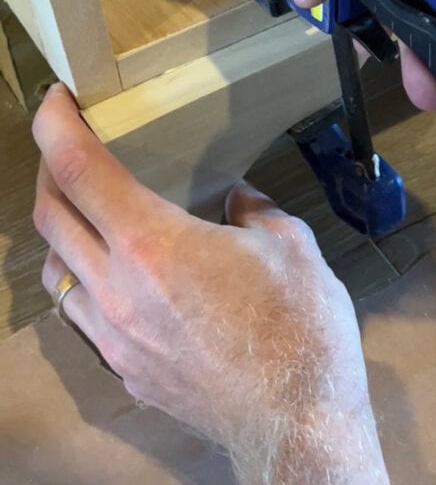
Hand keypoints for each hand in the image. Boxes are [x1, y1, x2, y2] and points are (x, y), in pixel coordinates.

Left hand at [32, 84, 387, 484]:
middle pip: (50, 217)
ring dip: (61, 230)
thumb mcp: (290, 243)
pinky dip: (84, 282)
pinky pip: (82, 316)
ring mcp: (115, 337)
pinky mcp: (126, 371)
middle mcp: (117, 289)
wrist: (298, 422)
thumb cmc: (299, 326)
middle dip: (48, 170)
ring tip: (88, 212)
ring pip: (55, 272)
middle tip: (68, 148)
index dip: (55, 127)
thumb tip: (235, 200)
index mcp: (154, 244)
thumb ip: (254, 209)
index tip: (55, 100)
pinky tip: (119, 278)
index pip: (80, 170)